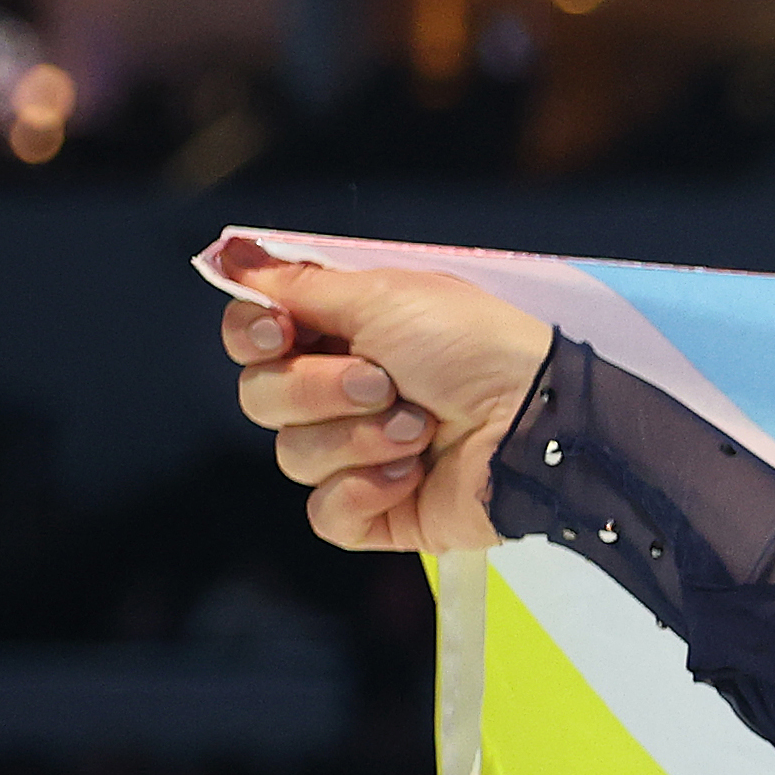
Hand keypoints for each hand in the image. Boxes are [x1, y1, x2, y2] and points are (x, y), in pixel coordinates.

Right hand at [212, 242, 555, 557]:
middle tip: (384, 384)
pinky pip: (327, 514)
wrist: (537, 423)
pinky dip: (362, 494)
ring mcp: (361, 456)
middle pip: (259, 397)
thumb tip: (237, 259)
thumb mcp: (387, 294)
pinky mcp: (383, 512)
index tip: (279, 332)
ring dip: (356, 439)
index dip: (251, 336)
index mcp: (340, 335)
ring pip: (293, 456)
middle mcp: (342, 394)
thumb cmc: (479, 349)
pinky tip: (410, 476)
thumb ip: (303, 284)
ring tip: (420, 429)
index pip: (250, 338)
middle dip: (316, 389)